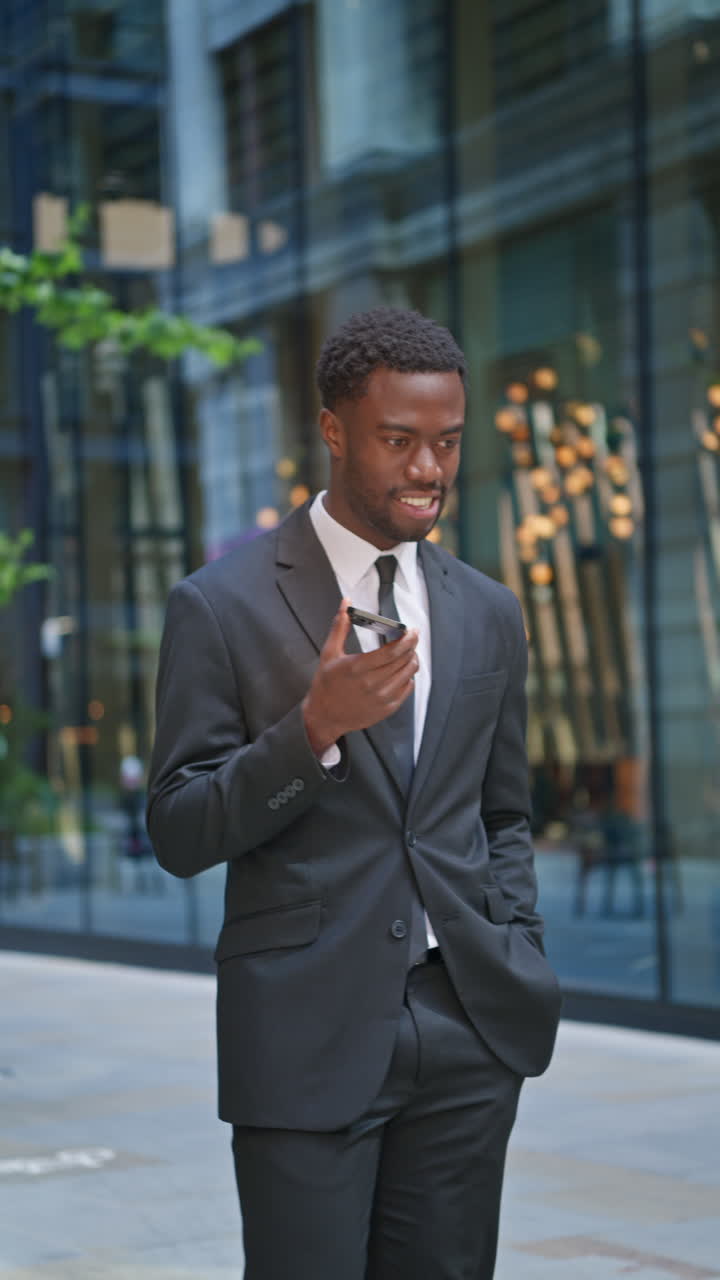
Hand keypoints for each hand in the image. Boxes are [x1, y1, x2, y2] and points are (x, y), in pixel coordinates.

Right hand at [302, 598, 417, 755]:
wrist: (324, 716)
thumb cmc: (326, 684)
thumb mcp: (329, 653)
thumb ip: (339, 626)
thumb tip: (346, 603)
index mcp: (358, 667)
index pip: (393, 651)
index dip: (407, 639)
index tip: (412, 631)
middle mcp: (372, 684)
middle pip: (404, 661)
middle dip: (411, 647)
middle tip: (410, 639)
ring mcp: (382, 698)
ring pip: (409, 674)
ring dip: (412, 660)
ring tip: (407, 653)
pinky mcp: (387, 709)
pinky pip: (407, 689)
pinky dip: (408, 678)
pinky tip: (401, 672)